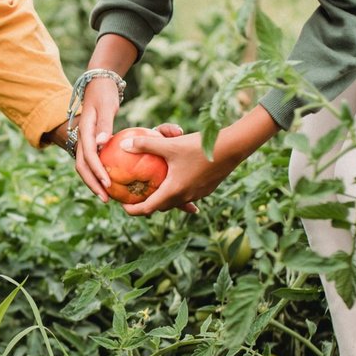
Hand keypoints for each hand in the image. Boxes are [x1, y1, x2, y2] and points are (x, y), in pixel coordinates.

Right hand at [71, 76, 121, 200]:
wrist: (98, 84)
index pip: (88, 156)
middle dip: (92, 184)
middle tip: (106, 199)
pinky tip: (111, 182)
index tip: (108, 184)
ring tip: (106, 196)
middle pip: (82, 166)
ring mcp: (84, 142)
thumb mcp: (106, 106)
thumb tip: (102, 143)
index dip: (96, 171)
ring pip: (84, 166)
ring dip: (93, 182)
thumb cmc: (104, 94)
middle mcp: (81, 139)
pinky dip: (98, 174)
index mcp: (84, 131)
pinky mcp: (90, 143)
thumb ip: (104, 123)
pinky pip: (92, 162)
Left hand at [115, 129, 237, 216]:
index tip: (123, 206)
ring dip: (163, 198)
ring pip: (175, 201)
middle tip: (135, 195)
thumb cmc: (198, 147)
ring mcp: (198, 194)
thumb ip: (145, 145)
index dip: (133, 210)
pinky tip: (176, 181)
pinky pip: (187, 195)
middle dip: (147, 204)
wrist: (232, 148)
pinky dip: (177, 191)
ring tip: (154, 188)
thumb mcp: (169, 145)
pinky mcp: (207, 189)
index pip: (148, 209)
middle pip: (161, 207)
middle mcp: (185, 196)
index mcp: (173, 191)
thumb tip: (124, 145)